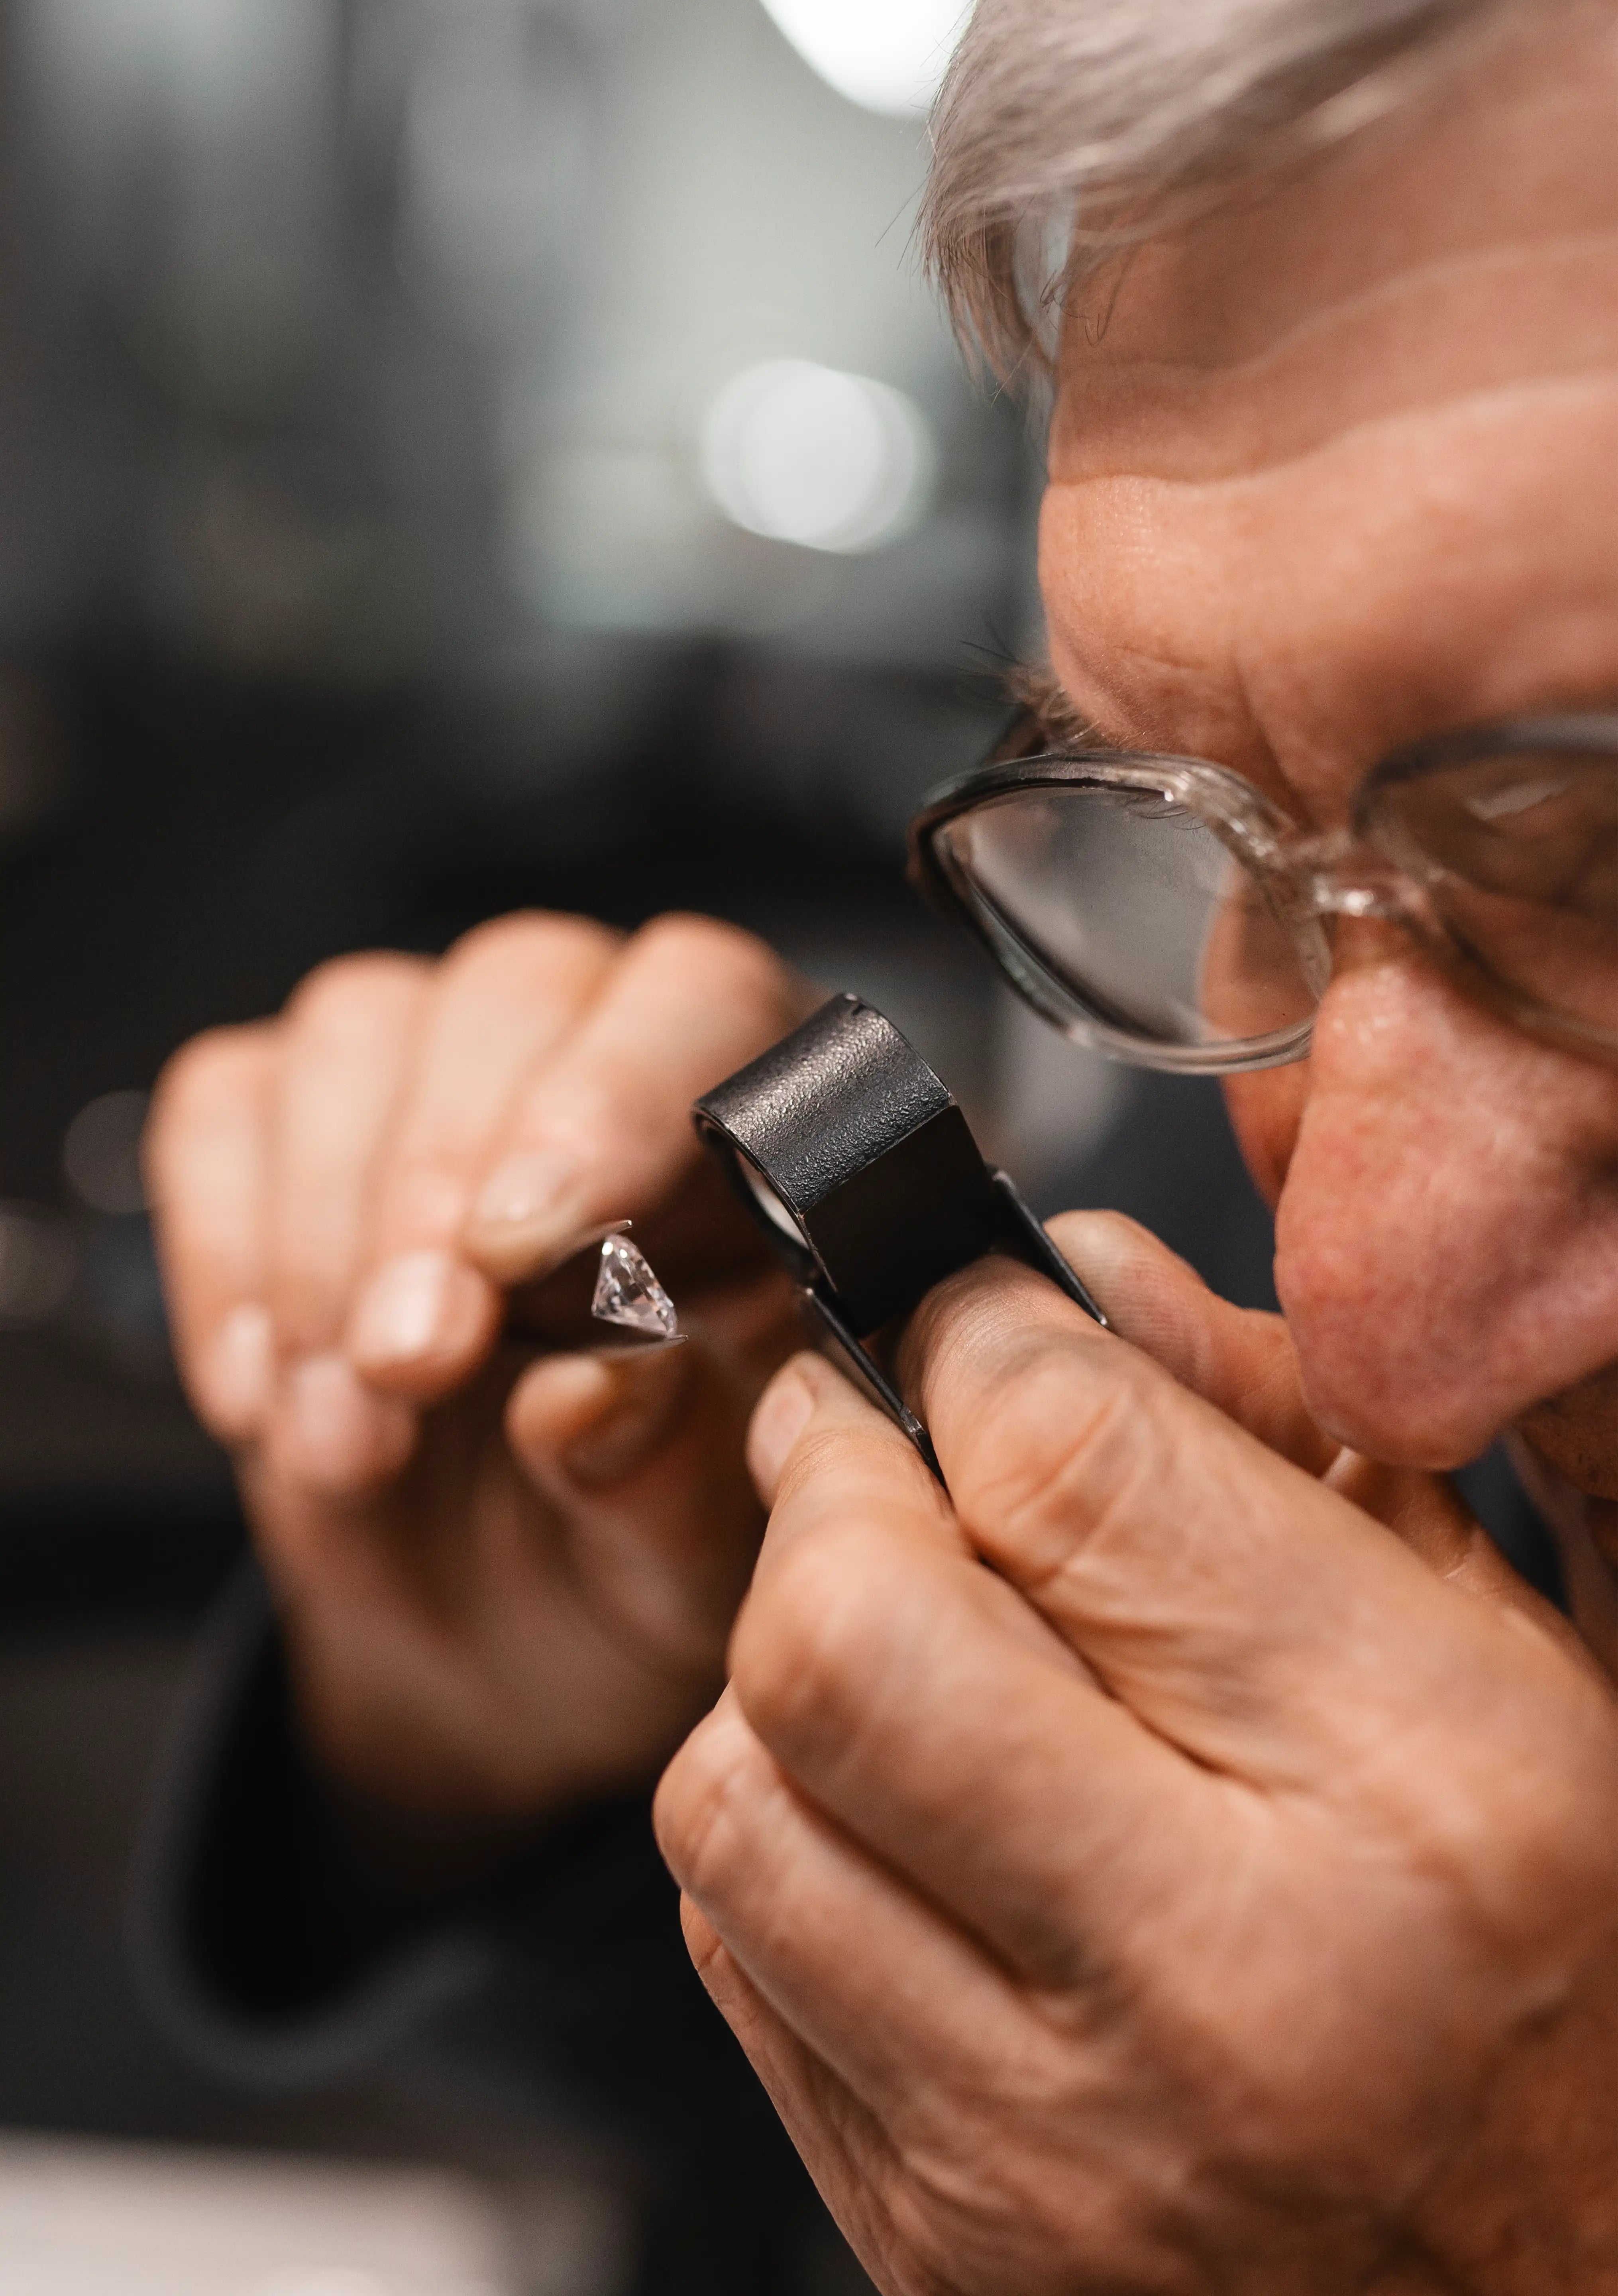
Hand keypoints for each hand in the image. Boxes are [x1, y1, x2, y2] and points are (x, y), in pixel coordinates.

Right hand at [147, 911, 813, 1819]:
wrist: (502, 1637)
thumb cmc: (633, 1566)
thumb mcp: (688, 1575)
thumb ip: (672, 1480)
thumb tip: (598, 1387)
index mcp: (761, 1141)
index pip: (703, 1001)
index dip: (610, 1098)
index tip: (520, 1247)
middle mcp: (609, 1057)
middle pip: (518, 989)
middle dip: (438, 1182)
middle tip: (410, 1366)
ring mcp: (443, 1068)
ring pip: (362, 1029)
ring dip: (327, 1240)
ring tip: (346, 1439)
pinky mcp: (292, 1119)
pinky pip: (229, 1105)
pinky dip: (228, 1251)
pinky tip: (267, 1394)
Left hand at [655, 1216, 1617, 2295]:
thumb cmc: (1547, 1961)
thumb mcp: (1492, 1653)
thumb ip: (1281, 1436)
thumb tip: (1071, 1283)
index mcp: (1419, 1792)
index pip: (1067, 1464)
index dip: (979, 1335)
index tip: (975, 1323)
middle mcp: (1219, 1983)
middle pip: (839, 1629)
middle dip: (828, 1485)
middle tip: (885, 1457)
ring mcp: (1047, 2146)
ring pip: (734, 1791)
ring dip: (789, 1675)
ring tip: (913, 1662)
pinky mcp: (929, 2236)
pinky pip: (739, 1948)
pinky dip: (793, 1837)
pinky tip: (917, 1831)